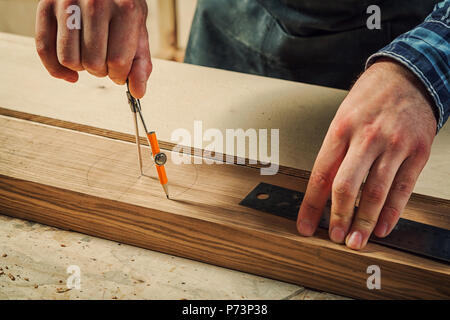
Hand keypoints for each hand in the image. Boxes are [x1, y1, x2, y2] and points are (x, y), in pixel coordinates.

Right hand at [35, 0, 151, 97]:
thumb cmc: (122, 11)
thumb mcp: (139, 32)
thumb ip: (141, 63)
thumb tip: (137, 93)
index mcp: (125, 9)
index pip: (117, 61)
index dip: (120, 75)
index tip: (120, 71)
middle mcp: (95, 3)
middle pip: (92, 63)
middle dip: (101, 72)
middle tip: (105, 62)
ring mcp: (67, 2)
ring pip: (68, 60)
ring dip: (81, 68)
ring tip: (91, 58)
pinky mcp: (46, 5)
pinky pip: (44, 49)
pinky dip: (56, 70)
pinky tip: (71, 74)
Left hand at [297, 59, 436, 249]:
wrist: (408, 75)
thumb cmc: (370, 98)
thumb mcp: (342, 118)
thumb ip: (335, 153)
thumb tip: (323, 190)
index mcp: (341, 129)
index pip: (321, 175)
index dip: (311, 206)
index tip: (305, 225)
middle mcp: (366, 138)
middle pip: (347, 186)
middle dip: (338, 217)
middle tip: (334, 237)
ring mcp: (394, 145)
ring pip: (376, 192)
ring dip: (364, 222)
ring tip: (356, 241)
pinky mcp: (417, 151)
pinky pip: (403, 188)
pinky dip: (392, 212)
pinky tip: (381, 227)